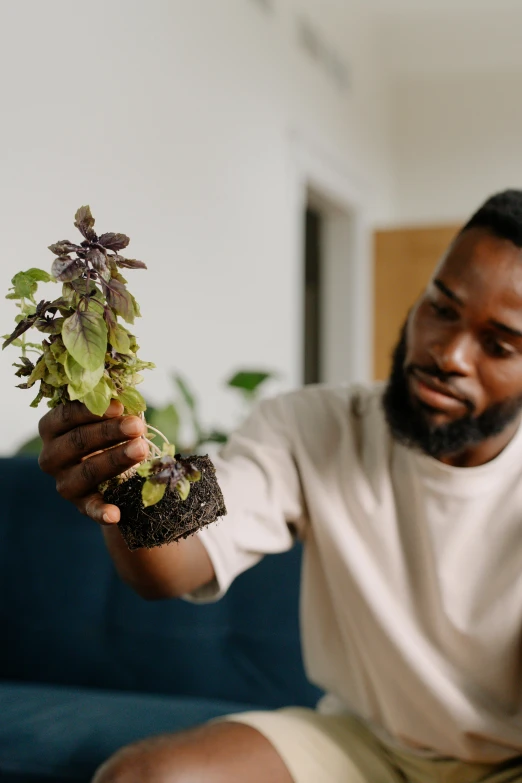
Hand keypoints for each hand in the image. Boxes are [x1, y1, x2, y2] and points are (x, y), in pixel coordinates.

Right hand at [38, 400, 148, 524]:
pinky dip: (102, 512)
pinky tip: (115, 515)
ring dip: (115, 459)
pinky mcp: (81, 504)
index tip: (119, 406)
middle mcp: (51, 456)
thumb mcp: (106, 418)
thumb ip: (111, 406)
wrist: (110, 472)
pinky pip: (90, 509)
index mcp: (51, 428)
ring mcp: (64, 482)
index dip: (92, 410)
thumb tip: (128, 393)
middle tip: (138, 425)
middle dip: (109, 432)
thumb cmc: (108, 434)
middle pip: (77, 441)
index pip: (65, 415)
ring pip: (87, 471)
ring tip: (141, 449)